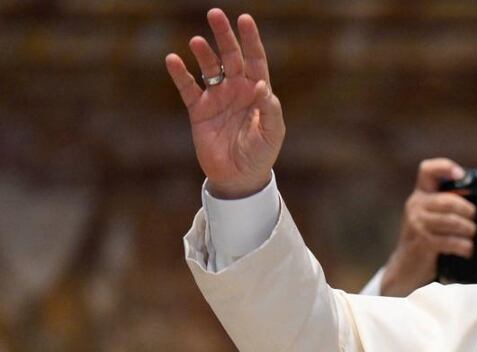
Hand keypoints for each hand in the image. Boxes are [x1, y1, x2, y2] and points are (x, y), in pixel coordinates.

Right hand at [165, 9, 283, 198]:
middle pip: (230, 56)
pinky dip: (180, 74)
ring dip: (203, 53)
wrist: (238, 177)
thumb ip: (270, 110)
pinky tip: (172, 59)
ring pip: (209, 68)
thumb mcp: (271, 134)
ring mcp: (217, 98)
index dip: (250, 39)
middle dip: (224, 36)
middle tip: (215, 15)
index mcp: (257, 92)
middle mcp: (237, 89)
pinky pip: (188, 88)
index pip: (255, 59)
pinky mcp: (199, 110)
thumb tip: (262, 86)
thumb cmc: (261, 154)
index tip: (244, 19)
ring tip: (198, 41)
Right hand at [379, 158, 476, 296]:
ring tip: (471, 236)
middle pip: (448, 200)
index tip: (461, 175)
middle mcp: (416, 206)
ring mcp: (417, 224)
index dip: (445, 167)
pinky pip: (450, 240)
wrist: (405, 267)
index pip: (427, 170)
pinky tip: (466, 250)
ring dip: (468, 230)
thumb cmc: (425, 240)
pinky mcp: (422, 242)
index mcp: (421, 195)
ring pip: (452, 221)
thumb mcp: (431, 217)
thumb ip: (447, 206)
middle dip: (467, 210)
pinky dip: (464, 246)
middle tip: (473, 220)